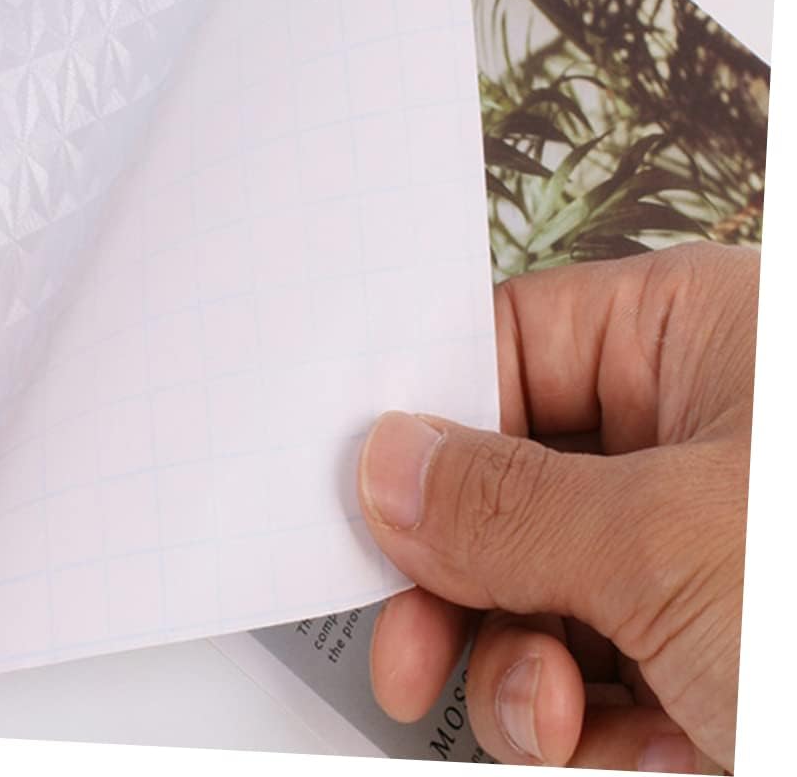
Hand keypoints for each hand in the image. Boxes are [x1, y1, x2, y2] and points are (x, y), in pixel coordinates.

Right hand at [358, 243, 756, 772]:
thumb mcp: (671, 543)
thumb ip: (503, 502)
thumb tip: (388, 466)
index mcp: (703, 336)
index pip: (510, 341)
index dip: (423, 413)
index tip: (357, 485)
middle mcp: (701, 432)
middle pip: (511, 478)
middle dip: (459, 573)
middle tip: (406, 634)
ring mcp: (707, 549)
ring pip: (541, 585)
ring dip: (519, 665)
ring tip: (544, 709)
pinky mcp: (715, 651)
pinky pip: (592, 668)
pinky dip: (578, 721)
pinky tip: (607, 744)